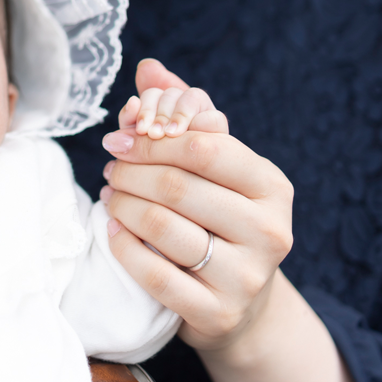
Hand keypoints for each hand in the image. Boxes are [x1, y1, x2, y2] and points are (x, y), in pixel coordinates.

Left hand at [101, 60, 358, 381]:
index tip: (120, 139)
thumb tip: (149, 68)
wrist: (240, 306)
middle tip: (110, 168)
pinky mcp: (216, 313)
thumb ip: (183, 114)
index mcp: (272, 186)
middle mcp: (269, 231)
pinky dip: (122, 246)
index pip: (204, 146)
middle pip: (177, 185)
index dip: (152, 139)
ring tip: (110, 195)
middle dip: (130, 171)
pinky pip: (153, 273)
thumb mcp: (214, 167)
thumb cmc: (219, 219)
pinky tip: (112, 229)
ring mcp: (245, 277)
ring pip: (161, 226)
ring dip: (121, 204)